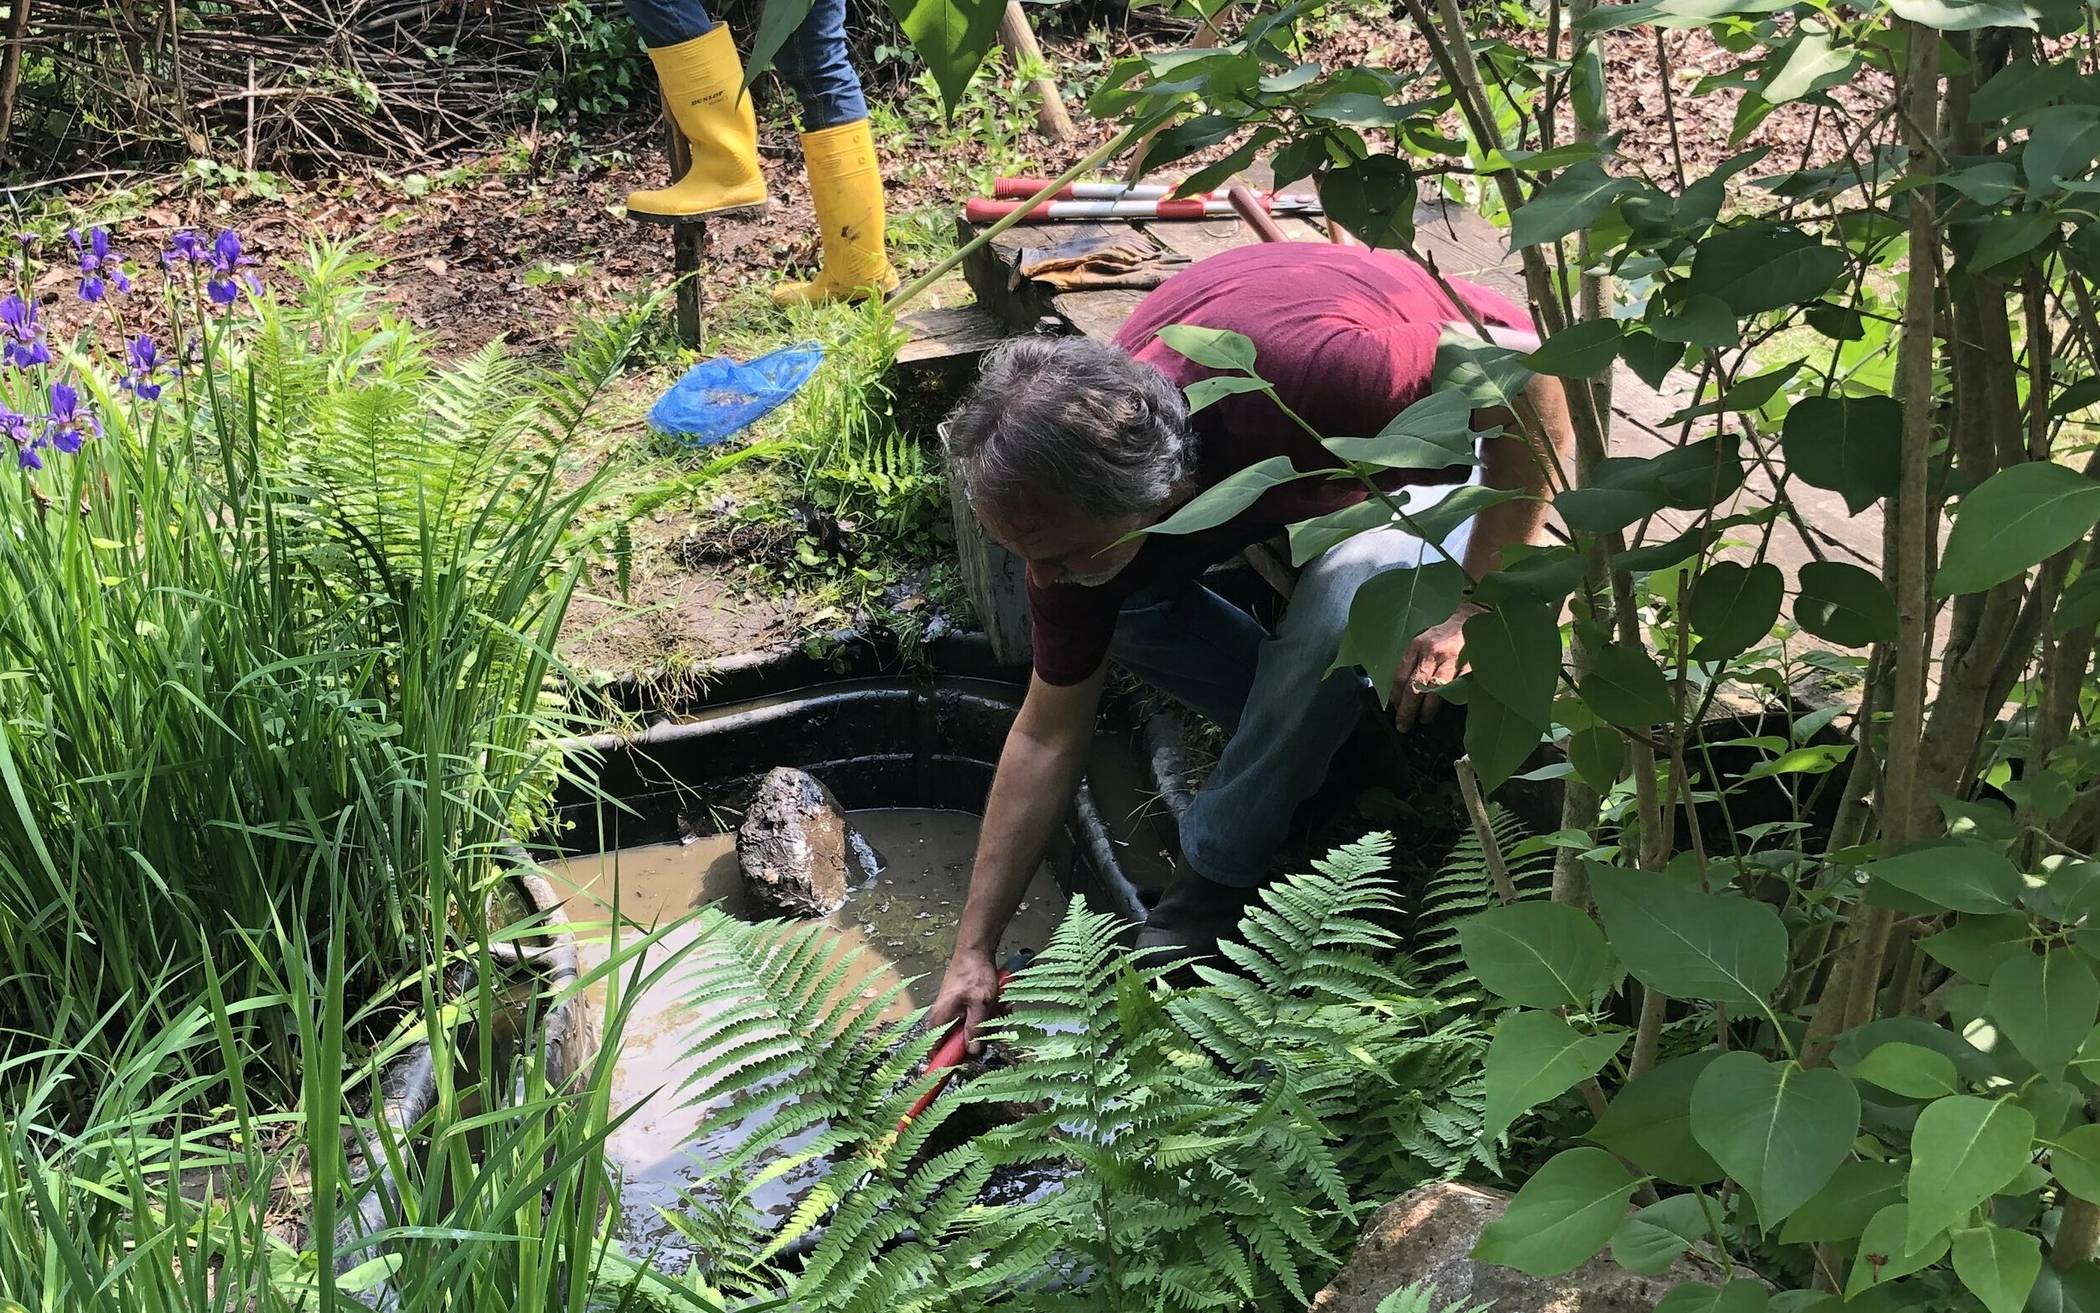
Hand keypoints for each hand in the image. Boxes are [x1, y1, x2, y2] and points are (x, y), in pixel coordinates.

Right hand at [928, 947, 1001, 1055]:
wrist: (975, 950)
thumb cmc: (975, 975)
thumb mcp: (980, 1004)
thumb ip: (975, 1029)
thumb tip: (972, 1053)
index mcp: (940, 1019)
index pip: (936, 1050)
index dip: (948, 1061)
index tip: (965, 1066)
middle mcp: (943, 1018)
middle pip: (959, 1042)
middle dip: (979, 1036)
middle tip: (995, 1023)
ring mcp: (954, 1012)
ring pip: (971, 1030)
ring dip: (988, 1022)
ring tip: (1000, 1006)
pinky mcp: (963, 1006)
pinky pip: (975, 1018)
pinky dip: (988, 1013)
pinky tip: (999, 1003)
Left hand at [1392, 603, 1481, 731]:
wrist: (1476, 614)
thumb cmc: (1449, 626)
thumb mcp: (1426, 635)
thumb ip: (1417, 656)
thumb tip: (1404, 683)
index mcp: (1419, 643)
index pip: (1401, 674)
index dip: (1396, 694)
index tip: (1394, 706)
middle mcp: (1433, 652)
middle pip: (1415, 687)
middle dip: (1407, 710)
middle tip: (1403, 724)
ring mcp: (1452, 661)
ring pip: (1435, 692)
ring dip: (1427, 710)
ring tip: (1423, 719)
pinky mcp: (1469, 667)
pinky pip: (1456, 689)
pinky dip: (1448, 701)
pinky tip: (1445, 708)